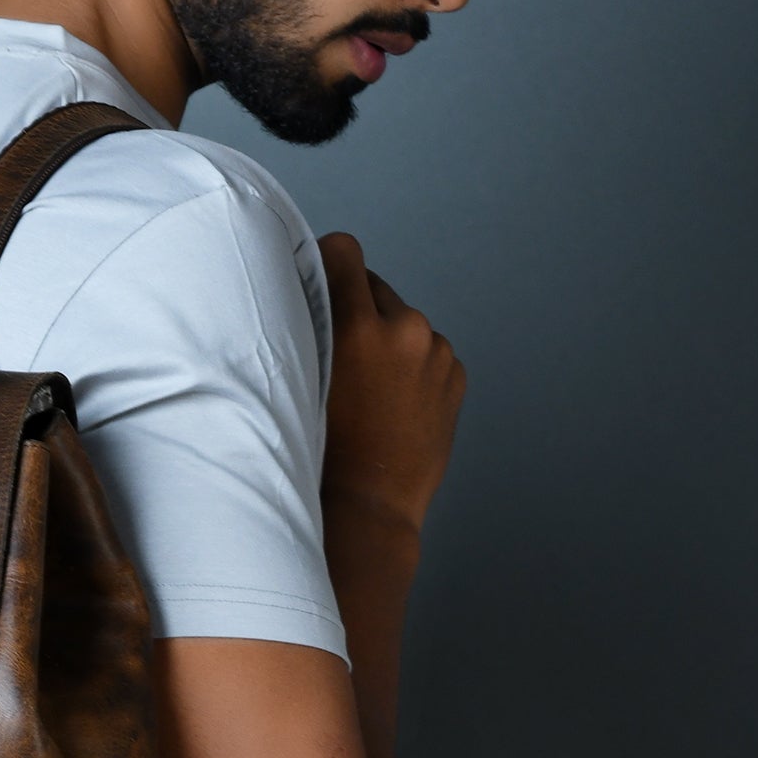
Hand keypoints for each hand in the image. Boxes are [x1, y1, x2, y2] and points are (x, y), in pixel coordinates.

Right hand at [315, 230, 465, 534]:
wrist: (368, 506)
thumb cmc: (322, 452)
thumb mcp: (302, 380)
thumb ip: (312, 327)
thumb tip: (313, 287)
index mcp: (359, 327)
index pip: (345, 251)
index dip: (327, 263)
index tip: (317, 283)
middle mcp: (405, 330)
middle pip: (373, 286)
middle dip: (355, 309)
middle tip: (338, 353)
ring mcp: (436, 352)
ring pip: (401, 320)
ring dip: (385, 339)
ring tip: (367, 388)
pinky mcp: (455, 374)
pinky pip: (426, 350)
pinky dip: (410, 365)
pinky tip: (392, 401)